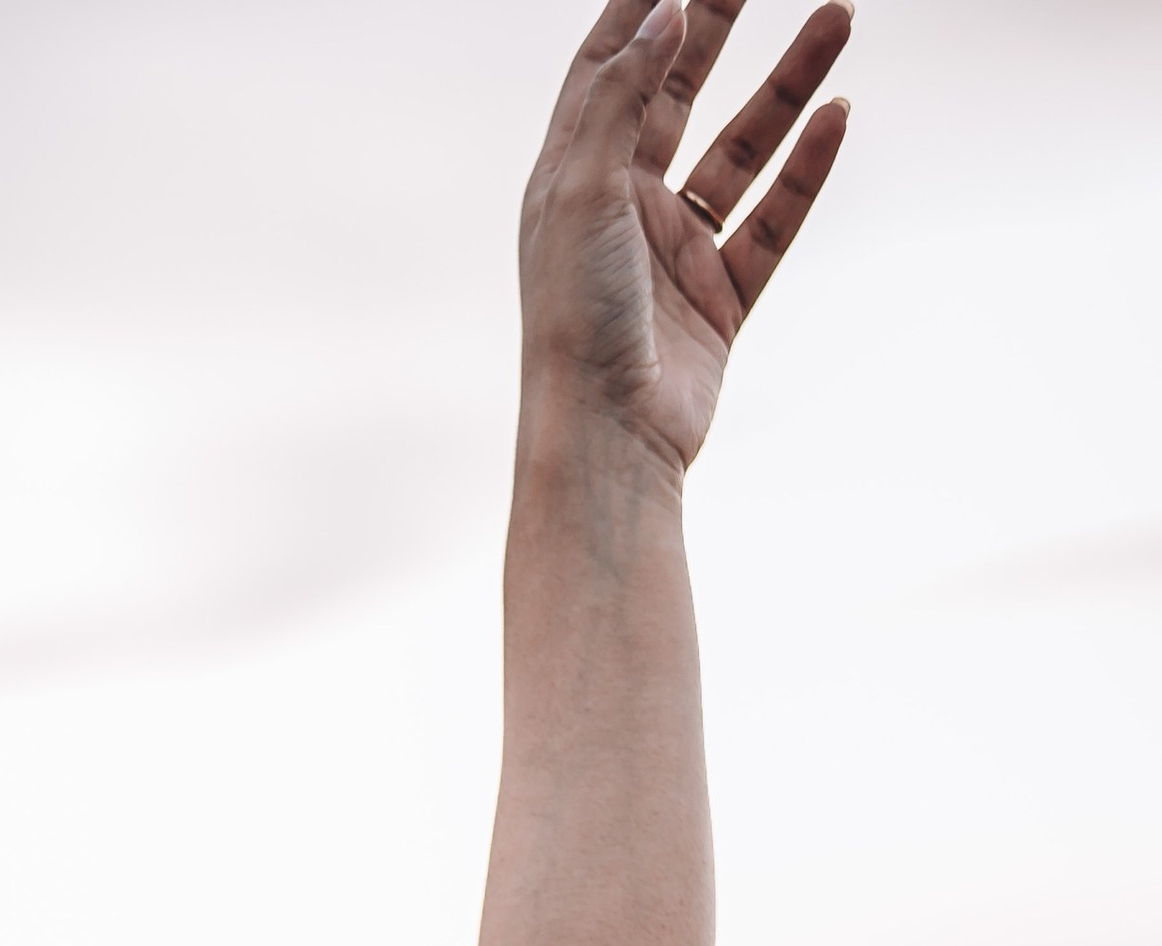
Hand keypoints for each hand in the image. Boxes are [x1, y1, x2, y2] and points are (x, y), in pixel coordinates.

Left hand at [519, 0, 851, 474]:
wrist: (607, 437)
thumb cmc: (575, 318)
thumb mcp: (583, 191)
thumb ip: (622, 99)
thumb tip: (663, 17)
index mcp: (572, 181)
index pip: (606, 70)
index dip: (641, 9)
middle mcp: (622, 209)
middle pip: (678, 94)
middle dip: (719, 24)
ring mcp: (674, 254)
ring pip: (742, 149)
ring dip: (789, 84)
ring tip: (839, 17)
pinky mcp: (719, 299)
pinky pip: (773, 219)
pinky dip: (807, 169)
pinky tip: (838, 114)